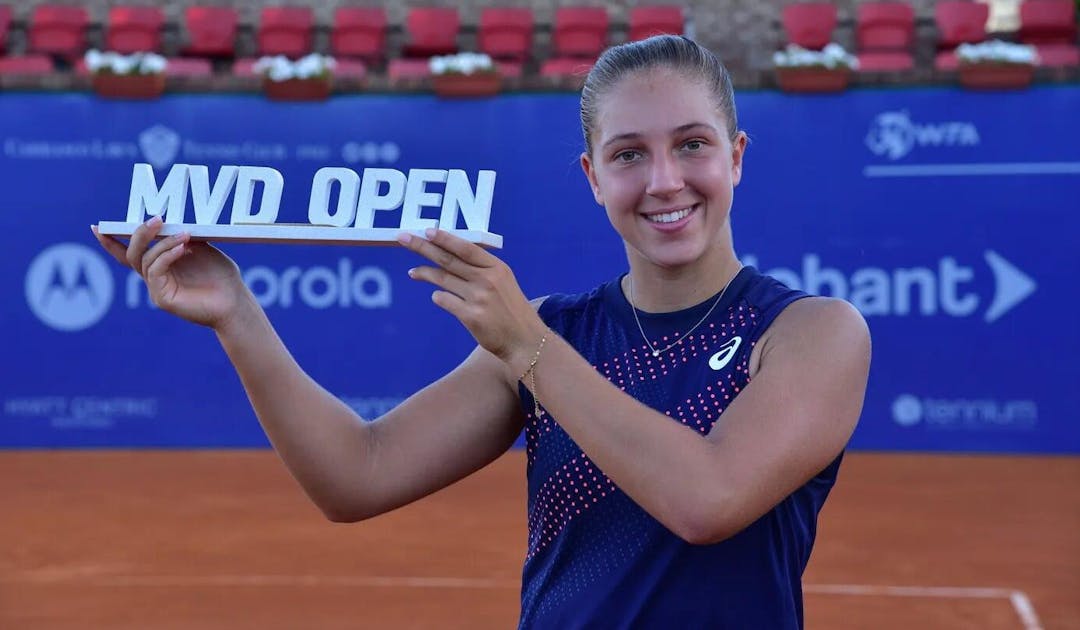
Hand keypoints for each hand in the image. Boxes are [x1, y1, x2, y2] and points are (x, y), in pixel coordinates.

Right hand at [92, 217, 251, 329]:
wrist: (235, 302)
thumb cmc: (221, 276)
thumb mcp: (201, 248)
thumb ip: (182, 236)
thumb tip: (169, 221)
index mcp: (161, 265)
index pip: (132, 252)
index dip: (112, 241)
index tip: (97, 226)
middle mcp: (155, 277)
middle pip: (133, 254)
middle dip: (140, 234)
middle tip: (156, 218)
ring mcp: (157, 289)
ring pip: (146, 260)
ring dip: (163, 243)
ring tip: (183, 235)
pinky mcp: (162, 298)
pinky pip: (156, 271)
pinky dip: (167, 256)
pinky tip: (183, 248)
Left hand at [399, 229, 545, 370]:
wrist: (525, 340)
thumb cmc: (511, 310)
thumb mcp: (503, 282)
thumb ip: (481, 269)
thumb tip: (449, 255)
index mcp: (497, 268)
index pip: (466, 248)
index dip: (445, 238)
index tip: (427, 231)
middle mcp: (487, 280)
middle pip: (448, 259)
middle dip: (423, 247)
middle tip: (404, 239)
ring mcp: (479, 298)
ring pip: (442, 279)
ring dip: (424, 273)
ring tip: (413, 272)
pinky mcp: (471, 317)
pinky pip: (445, 300)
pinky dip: (438, 297)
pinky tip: (437, 296)